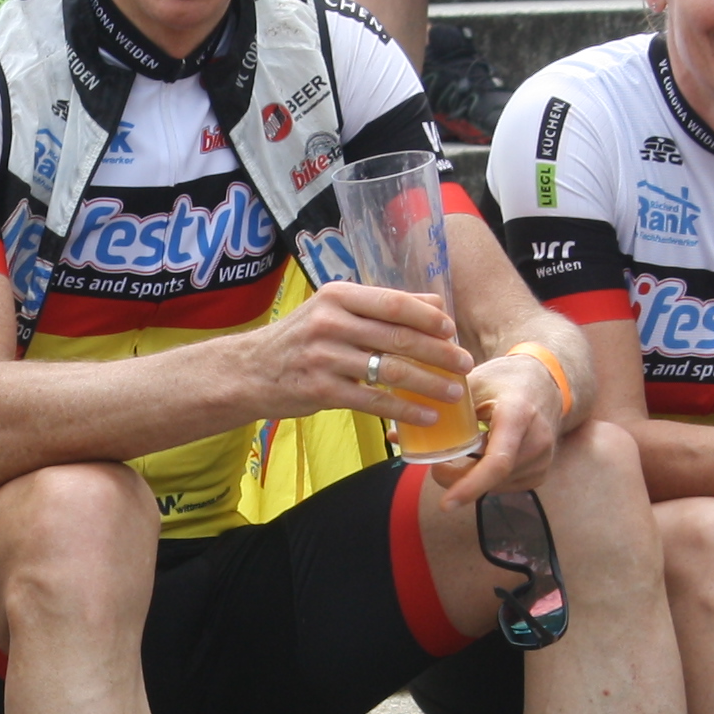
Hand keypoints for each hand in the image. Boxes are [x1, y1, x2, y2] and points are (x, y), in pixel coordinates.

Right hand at [260, 279, 470, 425]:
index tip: (452, 331)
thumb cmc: (299, 339)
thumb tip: (435, 304)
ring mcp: (324, 358)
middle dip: (438, 353)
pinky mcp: (320, 390)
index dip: (427, 317)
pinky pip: (373, 402)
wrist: (248, 371)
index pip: (393, 303)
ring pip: (390, 371)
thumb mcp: (332, 310)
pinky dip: (404, 410)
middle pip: (397, 337)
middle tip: (465, 364)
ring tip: (454, 392)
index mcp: (337, 296)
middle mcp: (330, 323)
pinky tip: (426, 417)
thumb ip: (380, 306)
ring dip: (429, 384)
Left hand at [440, 352, 565, 501]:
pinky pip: (504, 486)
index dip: (470, 486)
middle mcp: (536, 441)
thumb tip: (396, 436)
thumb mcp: (473, 383)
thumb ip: (439, 409)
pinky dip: (485, 478)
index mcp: (518, 415)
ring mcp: (542, 461)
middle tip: (436, 465)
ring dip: (470, 478)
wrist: (545, 383)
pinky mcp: (540, 473)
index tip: (445, 503)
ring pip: (494, 485)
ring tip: (459, 454)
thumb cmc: (504, 381)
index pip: (497, 462)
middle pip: (491, 478)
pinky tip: (481, 458)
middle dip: (457, 480)